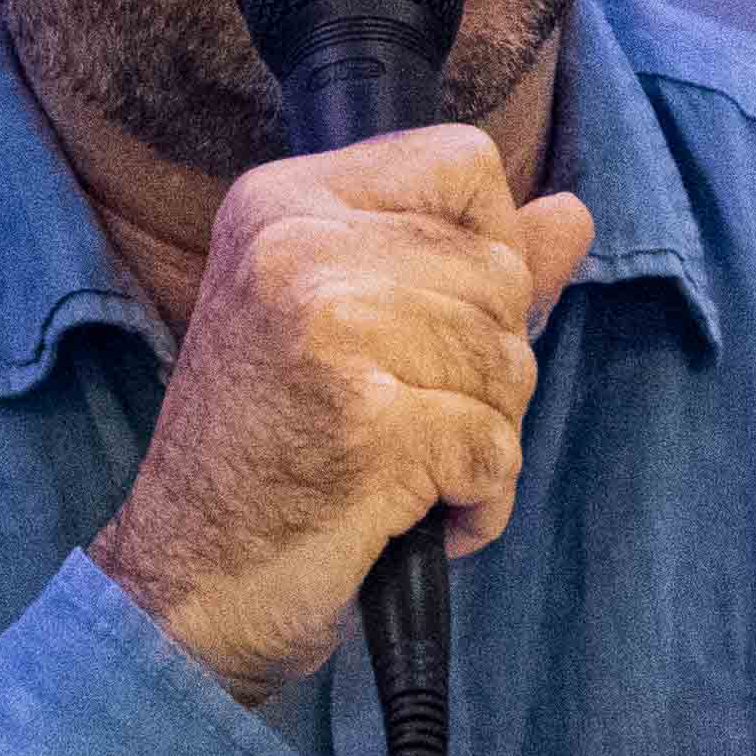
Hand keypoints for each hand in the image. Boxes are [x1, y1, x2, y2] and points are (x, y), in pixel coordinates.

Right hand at [94, 127, 598, 702]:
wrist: (183, 591)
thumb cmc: (266, 463)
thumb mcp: (346, 331)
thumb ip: (462, 262)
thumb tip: (573, 215)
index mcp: (284, 204)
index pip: (463, 164)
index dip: (490, 247)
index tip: (436, 324)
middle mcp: (294, 247)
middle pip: (500, 272)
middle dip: (485, 366)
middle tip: (397, 421)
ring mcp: (328, 329)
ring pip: (509, 361)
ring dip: (481, 438)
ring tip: (397, 471)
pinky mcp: (366, 422)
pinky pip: (496, 448)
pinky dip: (476, 502)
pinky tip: (405, 518)